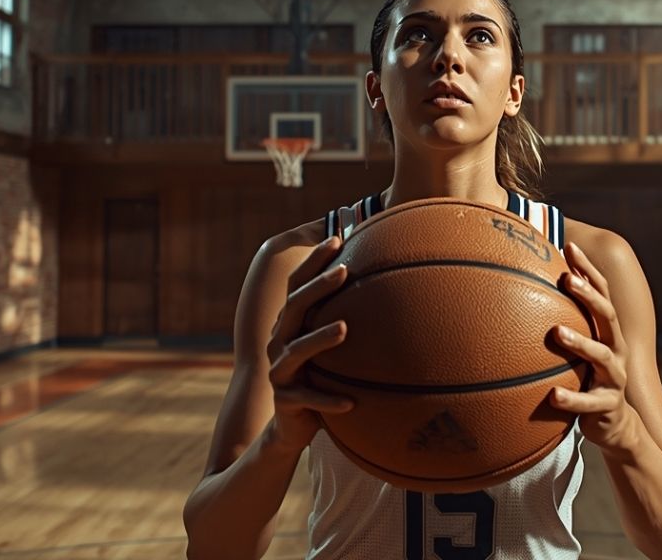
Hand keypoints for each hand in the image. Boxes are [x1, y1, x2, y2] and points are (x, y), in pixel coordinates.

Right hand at [265, 235, 353, 451]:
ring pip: (296, 351)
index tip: (338, 238)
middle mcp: (280, 342)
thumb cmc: (318, 376)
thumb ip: (342, 315)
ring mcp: (280, 371)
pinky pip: (308, 400)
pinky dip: (328, 400)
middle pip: (294, 307)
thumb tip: (381, 279)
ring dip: (320, 339)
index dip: (314, 261)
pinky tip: (352, 402)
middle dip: (319, 287)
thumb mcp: (328, 345)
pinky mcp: (286, 401)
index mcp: (290, 324)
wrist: (292, 424)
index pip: (297, 284)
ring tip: (346, 328)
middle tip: (344, 271)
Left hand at [550, 241, 636, 451]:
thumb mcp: (578, 352)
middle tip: (566, 280)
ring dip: (579, 342)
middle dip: (588, 295)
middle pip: (607, 316)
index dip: (587, 269)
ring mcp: (614, 378)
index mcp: (607, 333)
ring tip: (556, 332)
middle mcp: (615, 349)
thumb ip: (560, 326)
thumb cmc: (588, 380)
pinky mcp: (607, 405)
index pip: (601, 293)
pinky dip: (571, 399)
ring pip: (601, 356)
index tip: (568, 245)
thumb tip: (519, 296)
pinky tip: (553, 394)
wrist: (615, 427)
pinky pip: (588, 402)